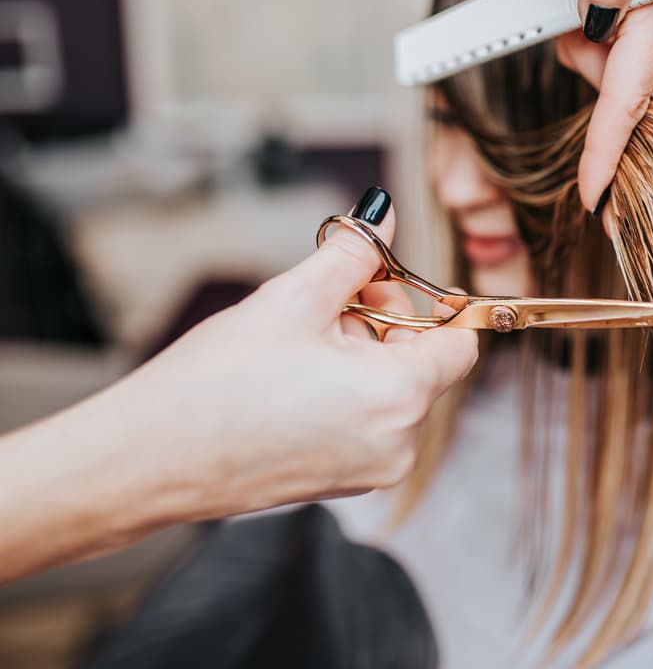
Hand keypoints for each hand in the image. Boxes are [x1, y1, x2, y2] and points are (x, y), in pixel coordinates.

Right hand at [111, 189, 477, 517]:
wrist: (146, 461)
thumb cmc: (215, 386)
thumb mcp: (293, 299)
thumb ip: (353, 253)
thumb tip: (385, 216)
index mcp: (400, 398)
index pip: (460, 345)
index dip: (434, 304)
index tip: (395, 283)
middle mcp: (398, 444)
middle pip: (424, 364)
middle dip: (384, 321)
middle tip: (330, 297)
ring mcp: (371, 470)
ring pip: (394, 391)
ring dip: (363, 354)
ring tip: (300, 340)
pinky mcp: (343, 482)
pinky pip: (369, 420)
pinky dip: (349, 389)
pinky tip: (295, 377)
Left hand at [519, 0, 652, 213]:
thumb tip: (613, 7)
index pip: (640, 90)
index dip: (614, 148)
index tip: (594, 197)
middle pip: (650, 106)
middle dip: (612, 132)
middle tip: (588, 172)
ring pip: (632, 89)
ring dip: (590, 74)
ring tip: (568, 24)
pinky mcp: (650, 19)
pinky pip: (625, 69)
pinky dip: (594, 64)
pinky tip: (579, 29)